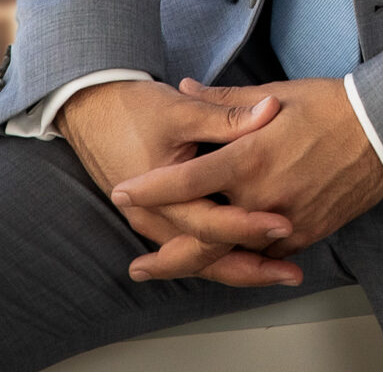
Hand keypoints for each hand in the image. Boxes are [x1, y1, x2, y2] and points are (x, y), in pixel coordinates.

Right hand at [55, 78, 303, 286]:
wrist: (89, 111)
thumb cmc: (132, 108)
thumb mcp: (181, 109)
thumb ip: (226, 115)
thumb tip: (271, 109)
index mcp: (160, 195)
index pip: (210, 223)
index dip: (249, 224)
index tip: (285, 224)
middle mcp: (155, 220)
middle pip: (207, 256)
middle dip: (252, 267)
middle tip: (292, 274)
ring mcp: (155, 224)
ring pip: (201, 259)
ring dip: (241, 267)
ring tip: (281, 274)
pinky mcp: (159, 220)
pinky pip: (193, 247)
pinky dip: (222, 255)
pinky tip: (252, 259)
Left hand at [110, 77, 382, 281]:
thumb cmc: (331, 106)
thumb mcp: (276, 93)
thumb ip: (225, 100)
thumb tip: (187, 86)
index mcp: (252, 157)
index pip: (189, 180)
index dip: (152, 189)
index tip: (124, 192)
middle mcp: (264, 196)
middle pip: (204, 239)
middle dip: (166, 257)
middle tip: (139, 268)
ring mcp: (285, 221)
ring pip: (233, 254)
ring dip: (199, 263)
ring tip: (170, 269)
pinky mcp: (304, 234)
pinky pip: (263, 253)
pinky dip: (240, 257)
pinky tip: (223, 259)